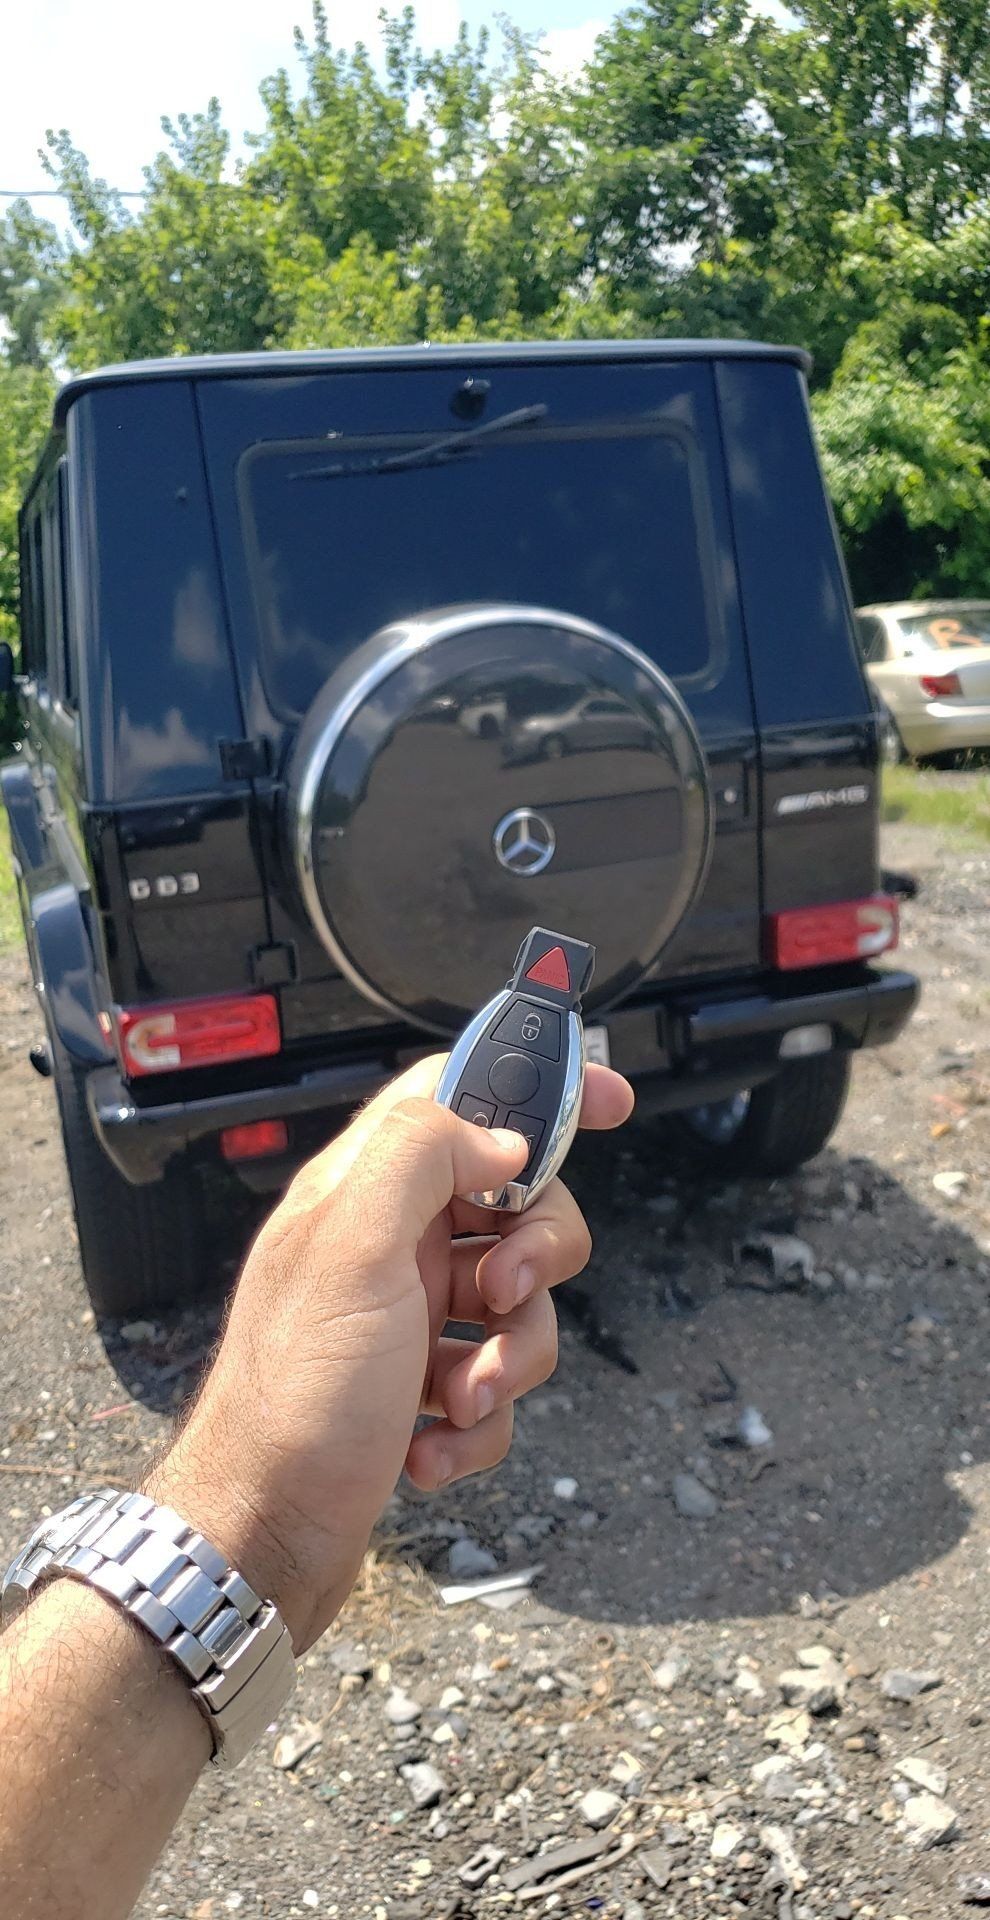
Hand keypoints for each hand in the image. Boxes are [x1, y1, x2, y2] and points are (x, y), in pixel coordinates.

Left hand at [150, 1057, 632, 1650]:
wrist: (263, 1540)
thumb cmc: (293, 1402)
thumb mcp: (351, 1249)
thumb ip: (421, 1157)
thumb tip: (499, 1136)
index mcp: (365, 1188)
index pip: (460, 1094)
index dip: (538, 1088)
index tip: (612, 1100)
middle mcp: (389, 1242)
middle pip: (517, 1205)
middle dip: (537, 1259)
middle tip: (502, 1296)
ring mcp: (407, 1314)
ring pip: (520, 1304)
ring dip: (508, 1360)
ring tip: (458, 1401)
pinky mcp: (421, 1385)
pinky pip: (496, 1382)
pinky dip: (480, 1423)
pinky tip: (429, 1448)